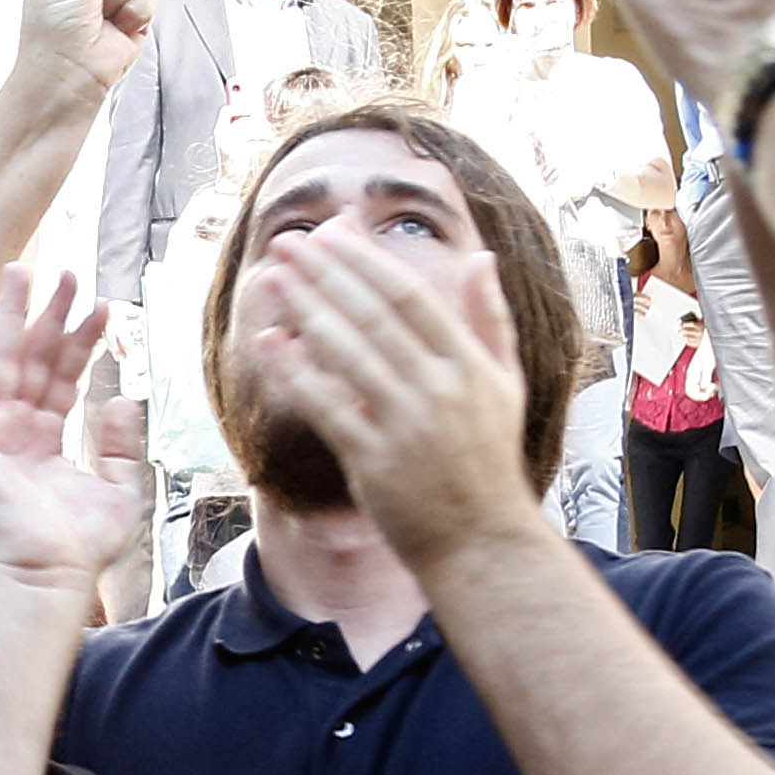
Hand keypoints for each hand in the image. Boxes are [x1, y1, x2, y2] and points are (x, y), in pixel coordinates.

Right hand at [0, 265, 139, 589]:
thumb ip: (118, 445)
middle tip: (66, 272)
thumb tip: (121, 399)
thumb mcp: (117, 490)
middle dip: (49, 314)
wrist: (48, 572)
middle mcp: (15, 433)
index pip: (63, 379)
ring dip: (12, 313)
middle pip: (33, 359)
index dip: (83, 342)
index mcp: (43, 445)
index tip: (104, 307)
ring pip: (3, 358)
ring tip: (25, 268)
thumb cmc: (79, 547)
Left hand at [244, 223, 540, 570]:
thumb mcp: (506, 384)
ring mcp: (406, 426)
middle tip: (286, 243)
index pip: (409, 296)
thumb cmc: (489, 459)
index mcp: (469, 363)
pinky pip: (327, 407)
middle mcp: (439, 389)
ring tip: (271, 279)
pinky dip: (296, 373)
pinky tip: (269, 343)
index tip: (330, 232)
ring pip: (346, 354)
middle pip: (372, 316)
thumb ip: (492, 318)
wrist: (482, 542)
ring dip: (304, 310)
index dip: (365, 260)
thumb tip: (481, 256)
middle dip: (324, 273)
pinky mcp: (374, 462)